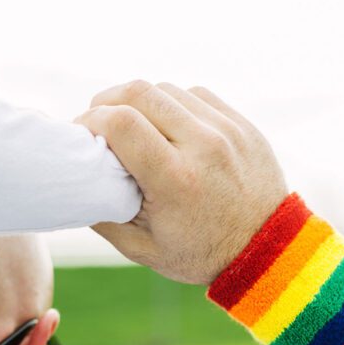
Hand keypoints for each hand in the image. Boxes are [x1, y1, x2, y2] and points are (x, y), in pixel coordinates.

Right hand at [77, 81, 287, 284]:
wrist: (268, 254)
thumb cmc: (202, 255)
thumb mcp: (144, 249)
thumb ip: (102, 214)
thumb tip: (75, 180)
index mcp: (176, 180)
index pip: (120, 121)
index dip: (90, 120)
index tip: (82, 135)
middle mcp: (204, 147)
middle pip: (139, 92)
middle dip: (107, 102)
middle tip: (99, 123)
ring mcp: (228, 132)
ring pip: (167, 89)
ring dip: (140, 102)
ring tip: (133, 125)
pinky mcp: (243, 126)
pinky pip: (197, 95)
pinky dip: (173, 105)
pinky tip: (168, 126)